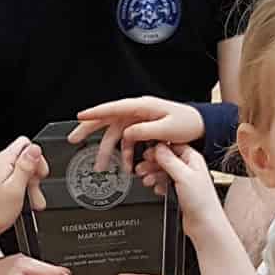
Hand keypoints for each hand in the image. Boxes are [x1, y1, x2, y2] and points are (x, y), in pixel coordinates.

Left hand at [0, 137, 45, 242]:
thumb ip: (26, 166)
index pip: (25, 143)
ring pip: (22, 170)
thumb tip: (35, 148)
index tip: (38, 174)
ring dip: (30, 185)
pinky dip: (22, 190)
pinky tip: (24, 201)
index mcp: (2, 161)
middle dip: (34, 174)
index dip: (37, 158)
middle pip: (25, 158)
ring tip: (31, 200)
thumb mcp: (16, 187)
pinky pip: (14, 180)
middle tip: (34, 190)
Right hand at [70, 96, 206, 176]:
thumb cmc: (187, 123)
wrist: (200, 127)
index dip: (95, 113)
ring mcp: (139, 121)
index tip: (80, 117)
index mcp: (142, 107)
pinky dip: (126, 155)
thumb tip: (127, 134)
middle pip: (108, 120)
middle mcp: (138, 112)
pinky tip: (127, 167)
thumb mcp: (167, 129)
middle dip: (89, 129)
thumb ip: (145, 131)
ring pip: (116, 135)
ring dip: (109, 151)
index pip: (113, 109)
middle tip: (74, 139)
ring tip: (101, 166)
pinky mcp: (142, 130)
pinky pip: (128, 142)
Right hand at [147, 143, 222, 230]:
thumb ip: (169, 160)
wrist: (204, 224)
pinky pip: (166, 183)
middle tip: (140, 168)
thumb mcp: (183, 176)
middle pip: (166, 159)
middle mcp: (189, 168)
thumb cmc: (201, 201)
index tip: (146, 153)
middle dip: (152, 164)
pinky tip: (156, 189)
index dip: (158, 149)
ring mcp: (185, 180)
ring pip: (164, 172)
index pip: (172, 146)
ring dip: (153, 175)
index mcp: (193, 159)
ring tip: (146, 180)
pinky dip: (159, 185)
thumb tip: (158, 148)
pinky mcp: (181, 191)